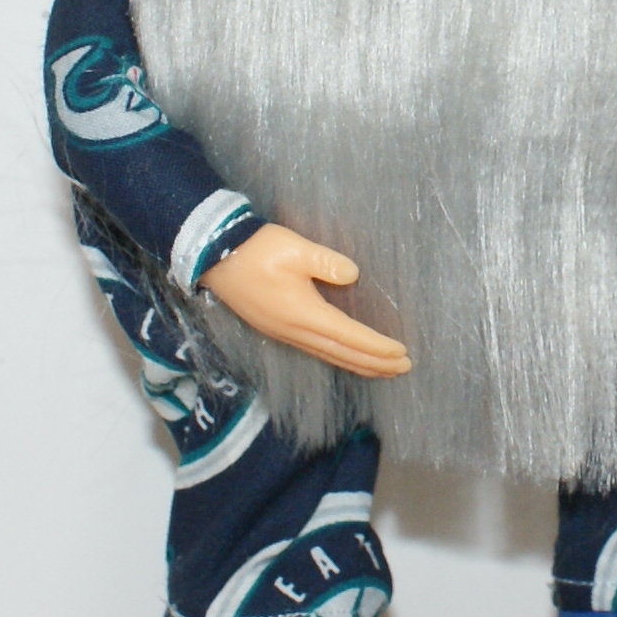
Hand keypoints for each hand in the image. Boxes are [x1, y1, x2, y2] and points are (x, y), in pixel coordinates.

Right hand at [199, 222, 410, 378]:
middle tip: (403, 368)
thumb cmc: (256, 249)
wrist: (213, 256)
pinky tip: (345, 355)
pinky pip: (315, 350)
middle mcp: (295, 331)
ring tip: (383, 368)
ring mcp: (283, 333)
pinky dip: (337, 356)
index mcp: (303, 314)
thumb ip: (326, 262)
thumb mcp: (295, 248)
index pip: (350, 336)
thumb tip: (352, 275)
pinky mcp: (276, 328)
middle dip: (374, 363)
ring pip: (328, 355)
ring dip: (358, 363)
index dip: (377, 347)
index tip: (402, 354)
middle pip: (342, 353)